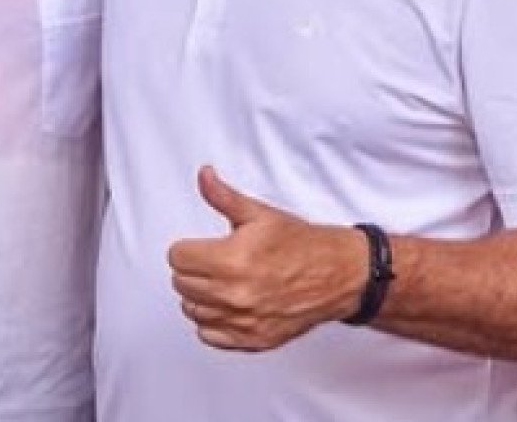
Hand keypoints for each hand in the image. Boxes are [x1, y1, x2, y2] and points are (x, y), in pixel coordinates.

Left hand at [166, 166, 367, 351]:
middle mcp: (236, 294)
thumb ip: (223, 196)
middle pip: (181, 284)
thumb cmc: (303, 245)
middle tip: (210, 262)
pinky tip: (224, 306)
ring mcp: (245, 320)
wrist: (339, 274)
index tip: (198, 247)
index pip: (177, 259)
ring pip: (192, 311)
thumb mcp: (259, 213)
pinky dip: (212, 322)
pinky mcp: (254, 339)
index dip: (186, 248)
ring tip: (218, 282)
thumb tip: (204, 176)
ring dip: (199, 296)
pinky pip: (211, 336)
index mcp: (232, 260)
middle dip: (192, 270)